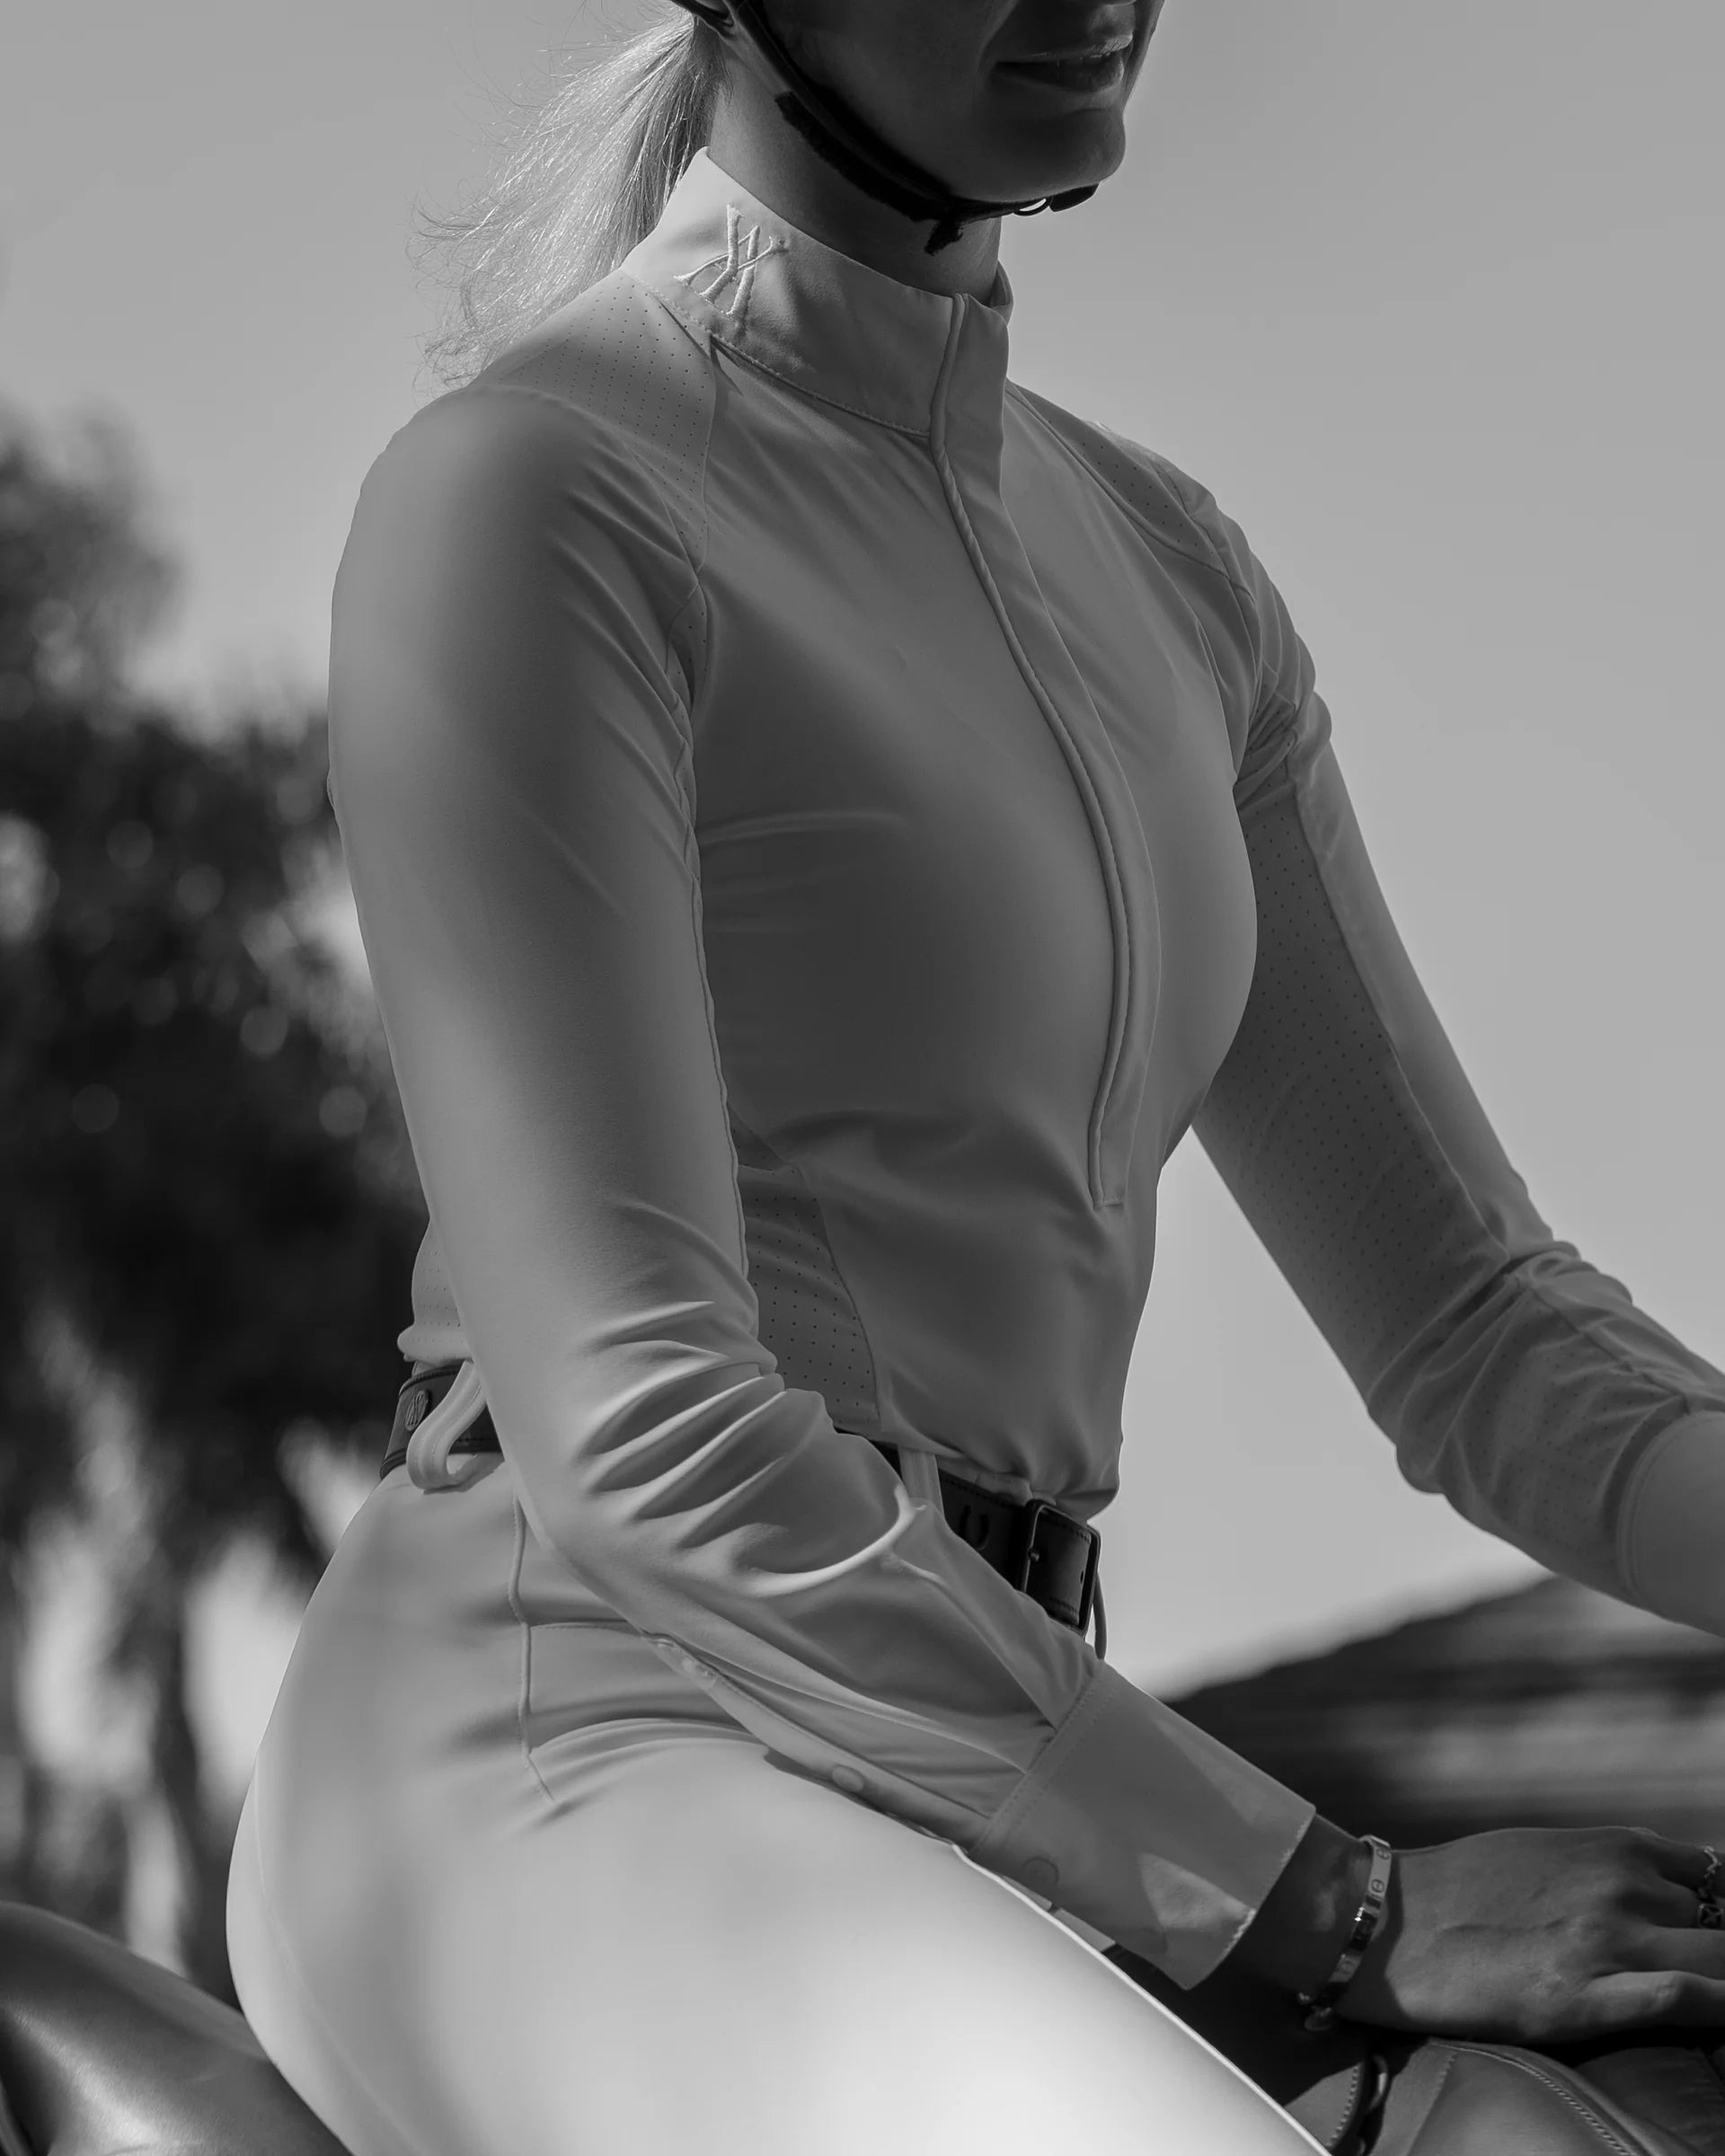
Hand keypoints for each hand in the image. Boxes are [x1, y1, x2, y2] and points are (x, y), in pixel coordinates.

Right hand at [1335, 1826, 1724, 2042]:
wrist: (1387, 1920)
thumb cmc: (1459, 1886)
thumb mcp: (1545, 1853)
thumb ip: (1606, 1868)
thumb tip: (1657, 1891)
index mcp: (1613, 1846)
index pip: (1713, 1875)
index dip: (1716, 1908)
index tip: (1706, 1927)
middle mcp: (1620, 1887)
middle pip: (1721, 1922)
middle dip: (1717, 1943)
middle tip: (1697, 1960)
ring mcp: (1605, 1942)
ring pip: (1716, 1959)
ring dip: (1716, 1973)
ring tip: (1697, 1984)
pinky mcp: (1582, 1998)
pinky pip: (1680, 2000)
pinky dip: (1714, 2003)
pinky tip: (1718, 2007)